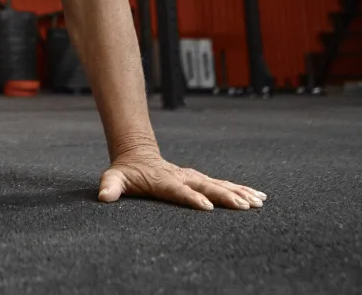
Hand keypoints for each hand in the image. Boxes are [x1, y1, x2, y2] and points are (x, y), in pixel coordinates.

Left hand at [98, 151, 266, 210]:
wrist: (138, 154)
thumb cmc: (126, 172)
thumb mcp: (115, 178)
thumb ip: (110, 186)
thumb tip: (103, 196)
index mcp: (164, 180)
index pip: (179, 191)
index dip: (191, 198)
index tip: (207, 207)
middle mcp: (182, 177)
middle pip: (206, 187)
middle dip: (225, 196)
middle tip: (244, 206)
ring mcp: (193, 177)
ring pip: (219, 184)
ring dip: (239, 192)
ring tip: (258, 202)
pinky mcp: (200, 179)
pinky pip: (223, 184)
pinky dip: (241, 189)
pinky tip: (258, 197)